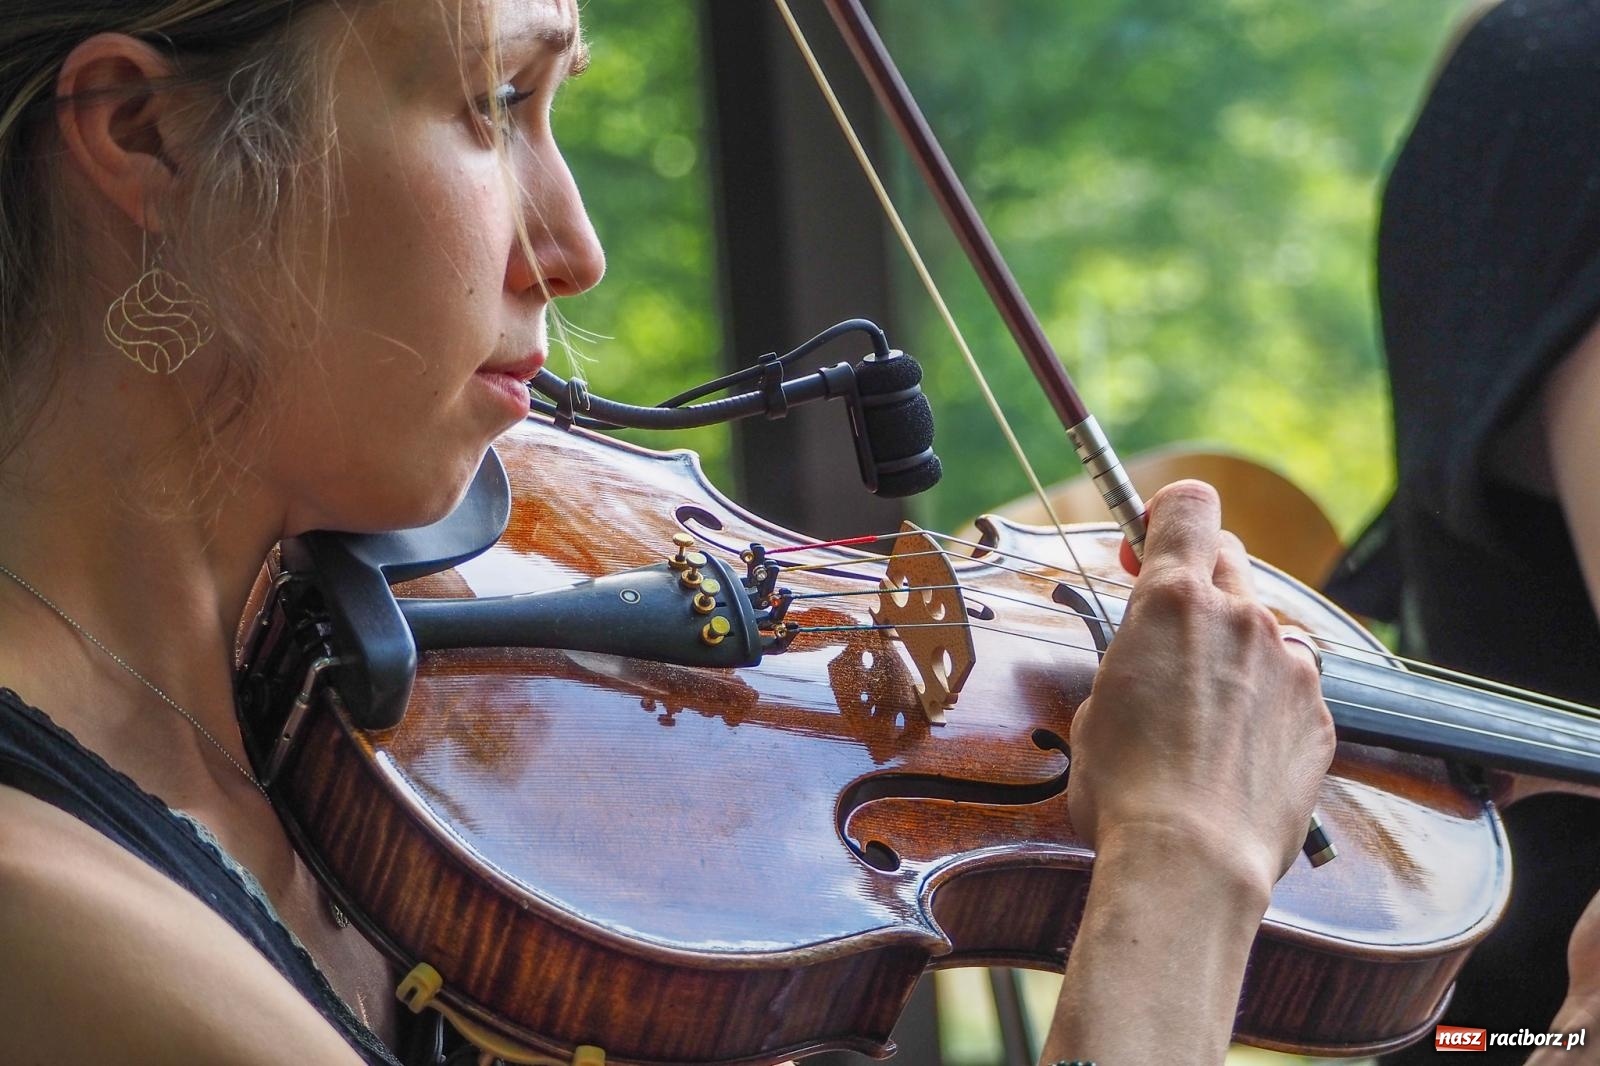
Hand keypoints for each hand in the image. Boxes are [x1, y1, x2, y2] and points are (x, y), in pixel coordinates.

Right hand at [1067, 480, 1334, 895]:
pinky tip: (1237, 751)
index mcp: (1170, 602)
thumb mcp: (1095, 707)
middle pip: (1229, 557)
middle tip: (1168, 632)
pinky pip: (1293, 685)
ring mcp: (1289, 665)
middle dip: (1199, 583)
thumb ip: (1129, 660)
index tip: (1148, 543)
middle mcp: (1240, 617)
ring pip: (1265, 626)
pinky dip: (1268, 703)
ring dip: (1237, 648)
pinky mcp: (1319, 716)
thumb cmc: (1124, 790)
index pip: (1188, 506)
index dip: (1167, 516)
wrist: (1192, 861)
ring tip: (1204, 710)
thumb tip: (1146, 665)